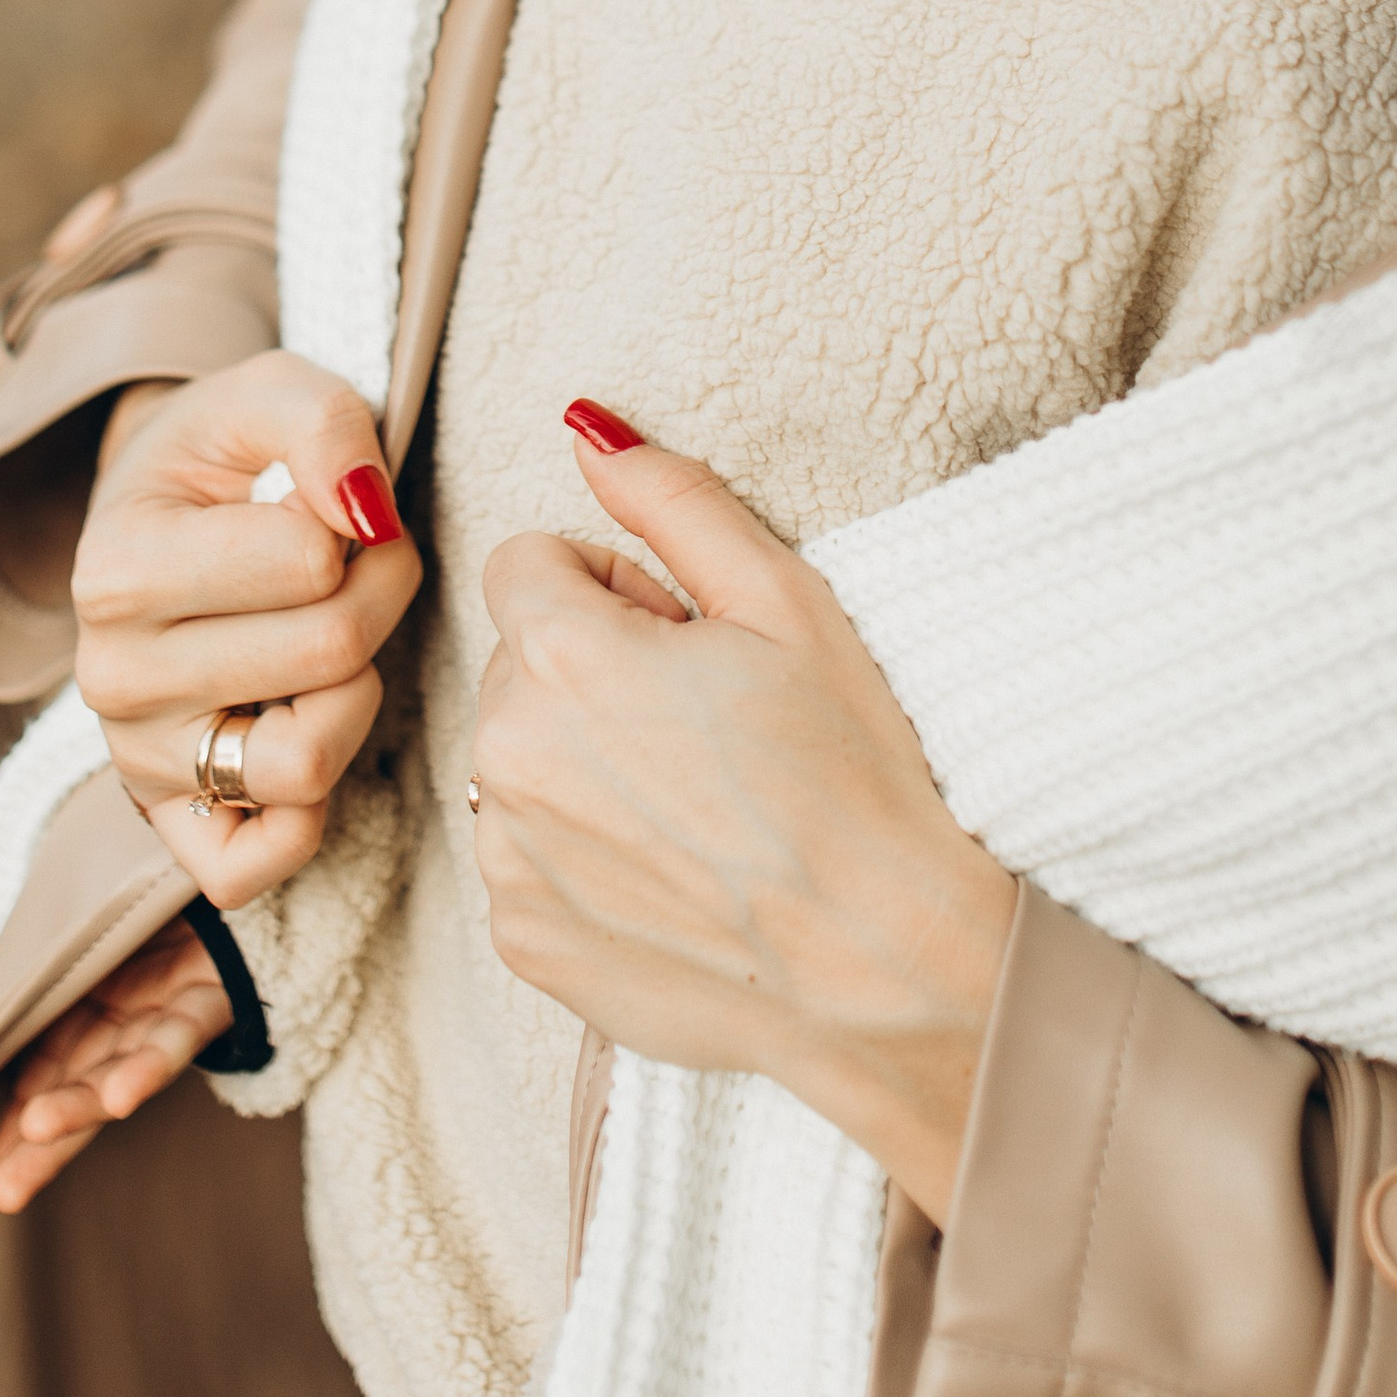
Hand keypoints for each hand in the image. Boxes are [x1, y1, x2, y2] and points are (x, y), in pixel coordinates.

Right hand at [0, 923, 231, 1214]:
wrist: (236, 874)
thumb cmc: (163, 910)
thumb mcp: (91, 940)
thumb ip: (50, 982)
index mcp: (100, 1012)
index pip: (51, 1072)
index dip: (23, 1120)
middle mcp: (135, 1025)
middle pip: (85, 1086)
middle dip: (47, 1140)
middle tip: (3, 1191)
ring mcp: (172, 1014)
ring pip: (122, 1068)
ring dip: (82, 1105)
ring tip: (36, 1129)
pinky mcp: (214, 998)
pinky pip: (181, 1036)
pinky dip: (149, 1068)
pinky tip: (119, 1097)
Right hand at [73, 351, 422, 906]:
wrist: (163, 520)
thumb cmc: (224, 460)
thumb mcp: (265, 394)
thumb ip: (322, 422)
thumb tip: (366, 509)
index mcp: (116, 566)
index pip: (310, 561)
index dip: (369, 527)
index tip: (351, 511)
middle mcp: (110, 676)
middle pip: (327, 656)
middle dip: (380, 598)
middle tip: (365, 568)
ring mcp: (137, 762)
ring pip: (306, 763)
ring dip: (357, 694)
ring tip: (331, 644)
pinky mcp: (170, 828)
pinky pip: (259, 866)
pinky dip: (310, 812)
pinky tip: (304, 727)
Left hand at [473, 420, 1017, 1227]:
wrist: (890, 967)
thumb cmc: (855, 775)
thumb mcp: (786, 600)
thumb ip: (670, 498)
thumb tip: (585, 429)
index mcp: (561, 657)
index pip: (527, 564)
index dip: (615, 586)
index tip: (687, 636)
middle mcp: (506, 758)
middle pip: (518, 662)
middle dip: (594, 670)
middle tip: (708, 722)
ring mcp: (509, 861)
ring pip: (520, 760)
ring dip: (582, 762)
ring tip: (699, 803)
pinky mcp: (525, 942)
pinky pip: (527, 857)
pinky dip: (583, 854)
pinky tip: (678, 873)